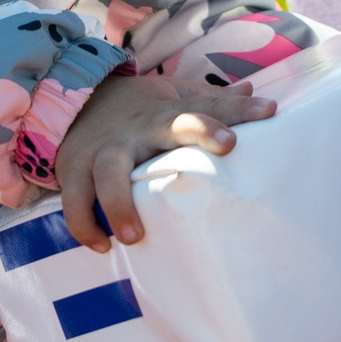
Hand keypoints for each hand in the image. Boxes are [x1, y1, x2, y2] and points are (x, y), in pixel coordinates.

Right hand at [51, 74, 274, 250]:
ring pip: (108, 174)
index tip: (267, 112)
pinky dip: (84, 225)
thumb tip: (256, 95)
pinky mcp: (73, 172)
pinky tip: (102, 246)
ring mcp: (103, 151)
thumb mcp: (175, 99)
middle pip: (169, 126)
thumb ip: (213, 103)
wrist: (75, 101)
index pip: (209, 107)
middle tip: (227, 146)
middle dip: (196, 131)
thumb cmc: (140, 111)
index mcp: (168, 113)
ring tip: (134, 236)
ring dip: (119, 204)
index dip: (238, 111)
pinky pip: (75, 202)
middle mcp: (139, 130)